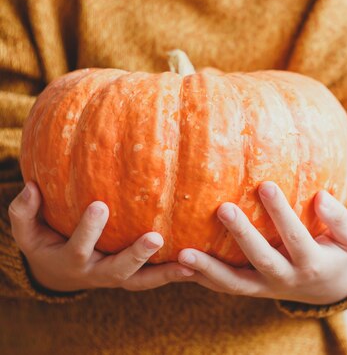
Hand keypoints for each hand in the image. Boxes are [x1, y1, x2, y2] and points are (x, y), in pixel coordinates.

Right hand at [8, 182, 193, 292]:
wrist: (60, 272)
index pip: (79, 246)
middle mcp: (98, 273)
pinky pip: (157, 279)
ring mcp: (119, 278)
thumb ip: (24, 211)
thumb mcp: (28, 231)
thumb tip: (31, 186)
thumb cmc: (46, 242)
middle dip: (136, 255)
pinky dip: (177, 274)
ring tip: (190, 262)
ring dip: (166, 273)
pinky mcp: (136, 278)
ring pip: (143, 281)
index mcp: (72, 260)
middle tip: (155, 237)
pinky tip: (200, 263)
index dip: (89, 228)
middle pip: (118, 270)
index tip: (100, 204)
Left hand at [178, 181, 346, 304]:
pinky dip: (202, 278)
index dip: (281, 213)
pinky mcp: (251, 290)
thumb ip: (339, 218)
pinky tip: (180, 262)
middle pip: (261, 259)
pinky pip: (225, 287)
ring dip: (209, 269)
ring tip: (183, 253)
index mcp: (312, 263)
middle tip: (223, 208)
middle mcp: (286, 278)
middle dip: (242, 234)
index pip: (296, 237)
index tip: (267, 184)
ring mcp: (265, 287)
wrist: (328, 288)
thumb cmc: (337, 252)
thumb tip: (322, 196)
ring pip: (235, 283)